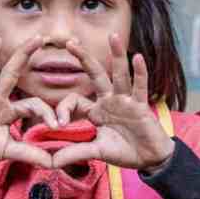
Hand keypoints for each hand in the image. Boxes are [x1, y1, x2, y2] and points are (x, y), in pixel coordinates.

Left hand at [51, 35, 174, 171]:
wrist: (150, 159)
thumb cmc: (125, 152)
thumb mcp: (96, 152)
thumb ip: (74, 153)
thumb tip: (49, 162)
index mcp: (96, 111)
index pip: (75, 101)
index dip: (63, 109)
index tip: (58, 124)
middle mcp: (110, 101)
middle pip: (96, 75)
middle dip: (84, 58)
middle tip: (71, 42)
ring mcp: (126, 102)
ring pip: (120, 75)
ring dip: (117, 55)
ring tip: (113, 36)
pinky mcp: (141, 106)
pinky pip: (140, 87)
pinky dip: (140, 73)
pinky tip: (138, 57)